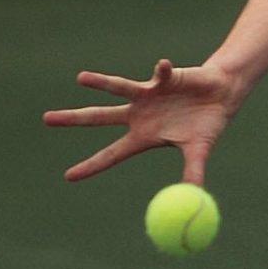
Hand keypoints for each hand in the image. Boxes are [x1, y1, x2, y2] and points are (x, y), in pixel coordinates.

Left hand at [43, 59, 242, 184]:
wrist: (222, 95)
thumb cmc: (207, 125)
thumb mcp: (199, 150)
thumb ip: (194, 172)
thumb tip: (195, 200)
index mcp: (144, 137)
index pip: (111, 155)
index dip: (91, 166)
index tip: (68, 177)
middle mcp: (139, 115)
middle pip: (99, 118)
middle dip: (73, 120)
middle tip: (45, 120)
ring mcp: (147, 95)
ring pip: (118, 89)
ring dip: (101, 83)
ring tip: (80, 79)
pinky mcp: (162, 77)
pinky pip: (159, 74)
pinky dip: (161, 71)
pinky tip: (163, 67)